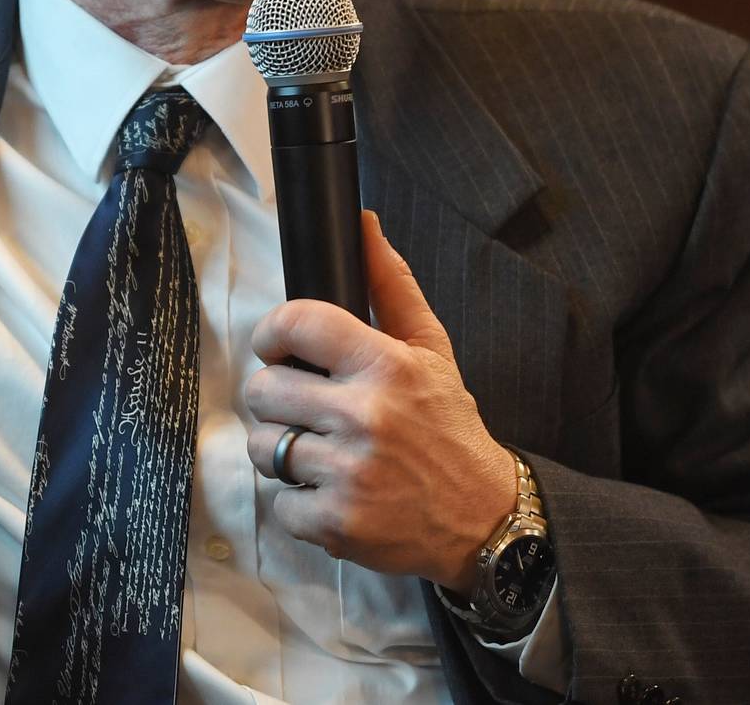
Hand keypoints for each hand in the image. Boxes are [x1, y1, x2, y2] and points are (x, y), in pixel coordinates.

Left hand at [243, 210, 514, 590]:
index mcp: (386, 366)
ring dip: (283, 451)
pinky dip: (297, 503)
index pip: (298, 322)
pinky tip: (331, 493)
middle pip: (264, 388)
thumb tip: (364, 225)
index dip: (272, 332)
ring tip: (321, 453)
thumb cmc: (449, 429)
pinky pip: (278, 504)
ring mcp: (349, 473)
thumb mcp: (432, 351)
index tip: (276, 347)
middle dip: (278, 398)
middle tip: (308, 409)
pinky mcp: (337, 523)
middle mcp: (366, 416)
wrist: (486, 519)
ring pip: (263, 446)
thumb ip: (391, 286)